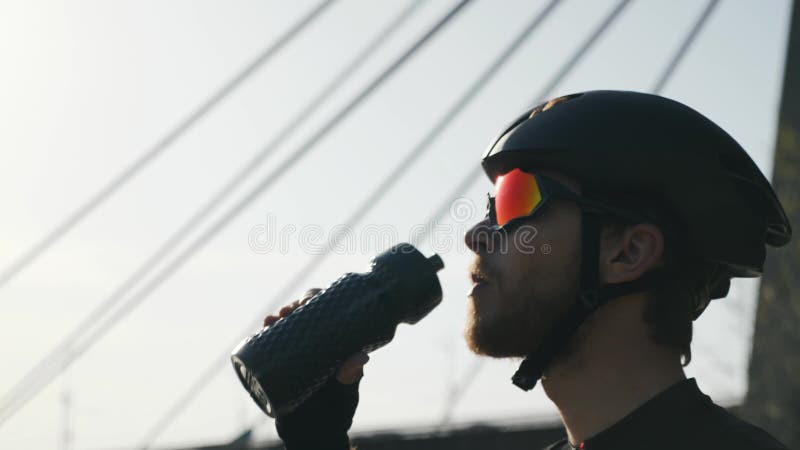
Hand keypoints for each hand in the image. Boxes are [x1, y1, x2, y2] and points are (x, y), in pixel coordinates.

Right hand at [266, 288, 368, 448]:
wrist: (315, 435)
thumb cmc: (336, 411)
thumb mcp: (345, 393)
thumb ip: (350, 377)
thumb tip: (360, 358)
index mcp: (335, 346)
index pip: (326, 316)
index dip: (316, 302)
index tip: (308, 300)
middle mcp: (316, 347)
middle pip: (303, 319)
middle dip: (292, 309)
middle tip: (286, 311)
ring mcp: (297, 356)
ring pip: (286, 331)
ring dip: (277, 320)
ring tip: (271, 319)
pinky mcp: (281, 368)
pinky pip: (272, 348)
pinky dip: (265, 337)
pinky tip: (262, 330)